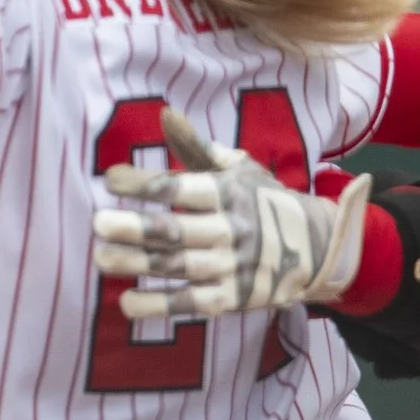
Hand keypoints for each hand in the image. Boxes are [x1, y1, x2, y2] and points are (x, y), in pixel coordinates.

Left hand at [92, 109, 368, 316]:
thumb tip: (164, 114)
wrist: (321, 247)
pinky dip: (160, 305)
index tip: (110, 180)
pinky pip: (193, 303)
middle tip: (98, 223)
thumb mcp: (239, 169)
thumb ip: (196, 148)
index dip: (146, 183)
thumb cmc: (263, 201)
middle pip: (178, 230)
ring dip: (138, 264)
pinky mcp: (234, 299)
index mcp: (229, 193)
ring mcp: (233, 266)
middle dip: (137, 228)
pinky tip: (127, 303)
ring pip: (180, 266)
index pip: (183, 187)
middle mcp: (232, 229)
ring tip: (101, 257)